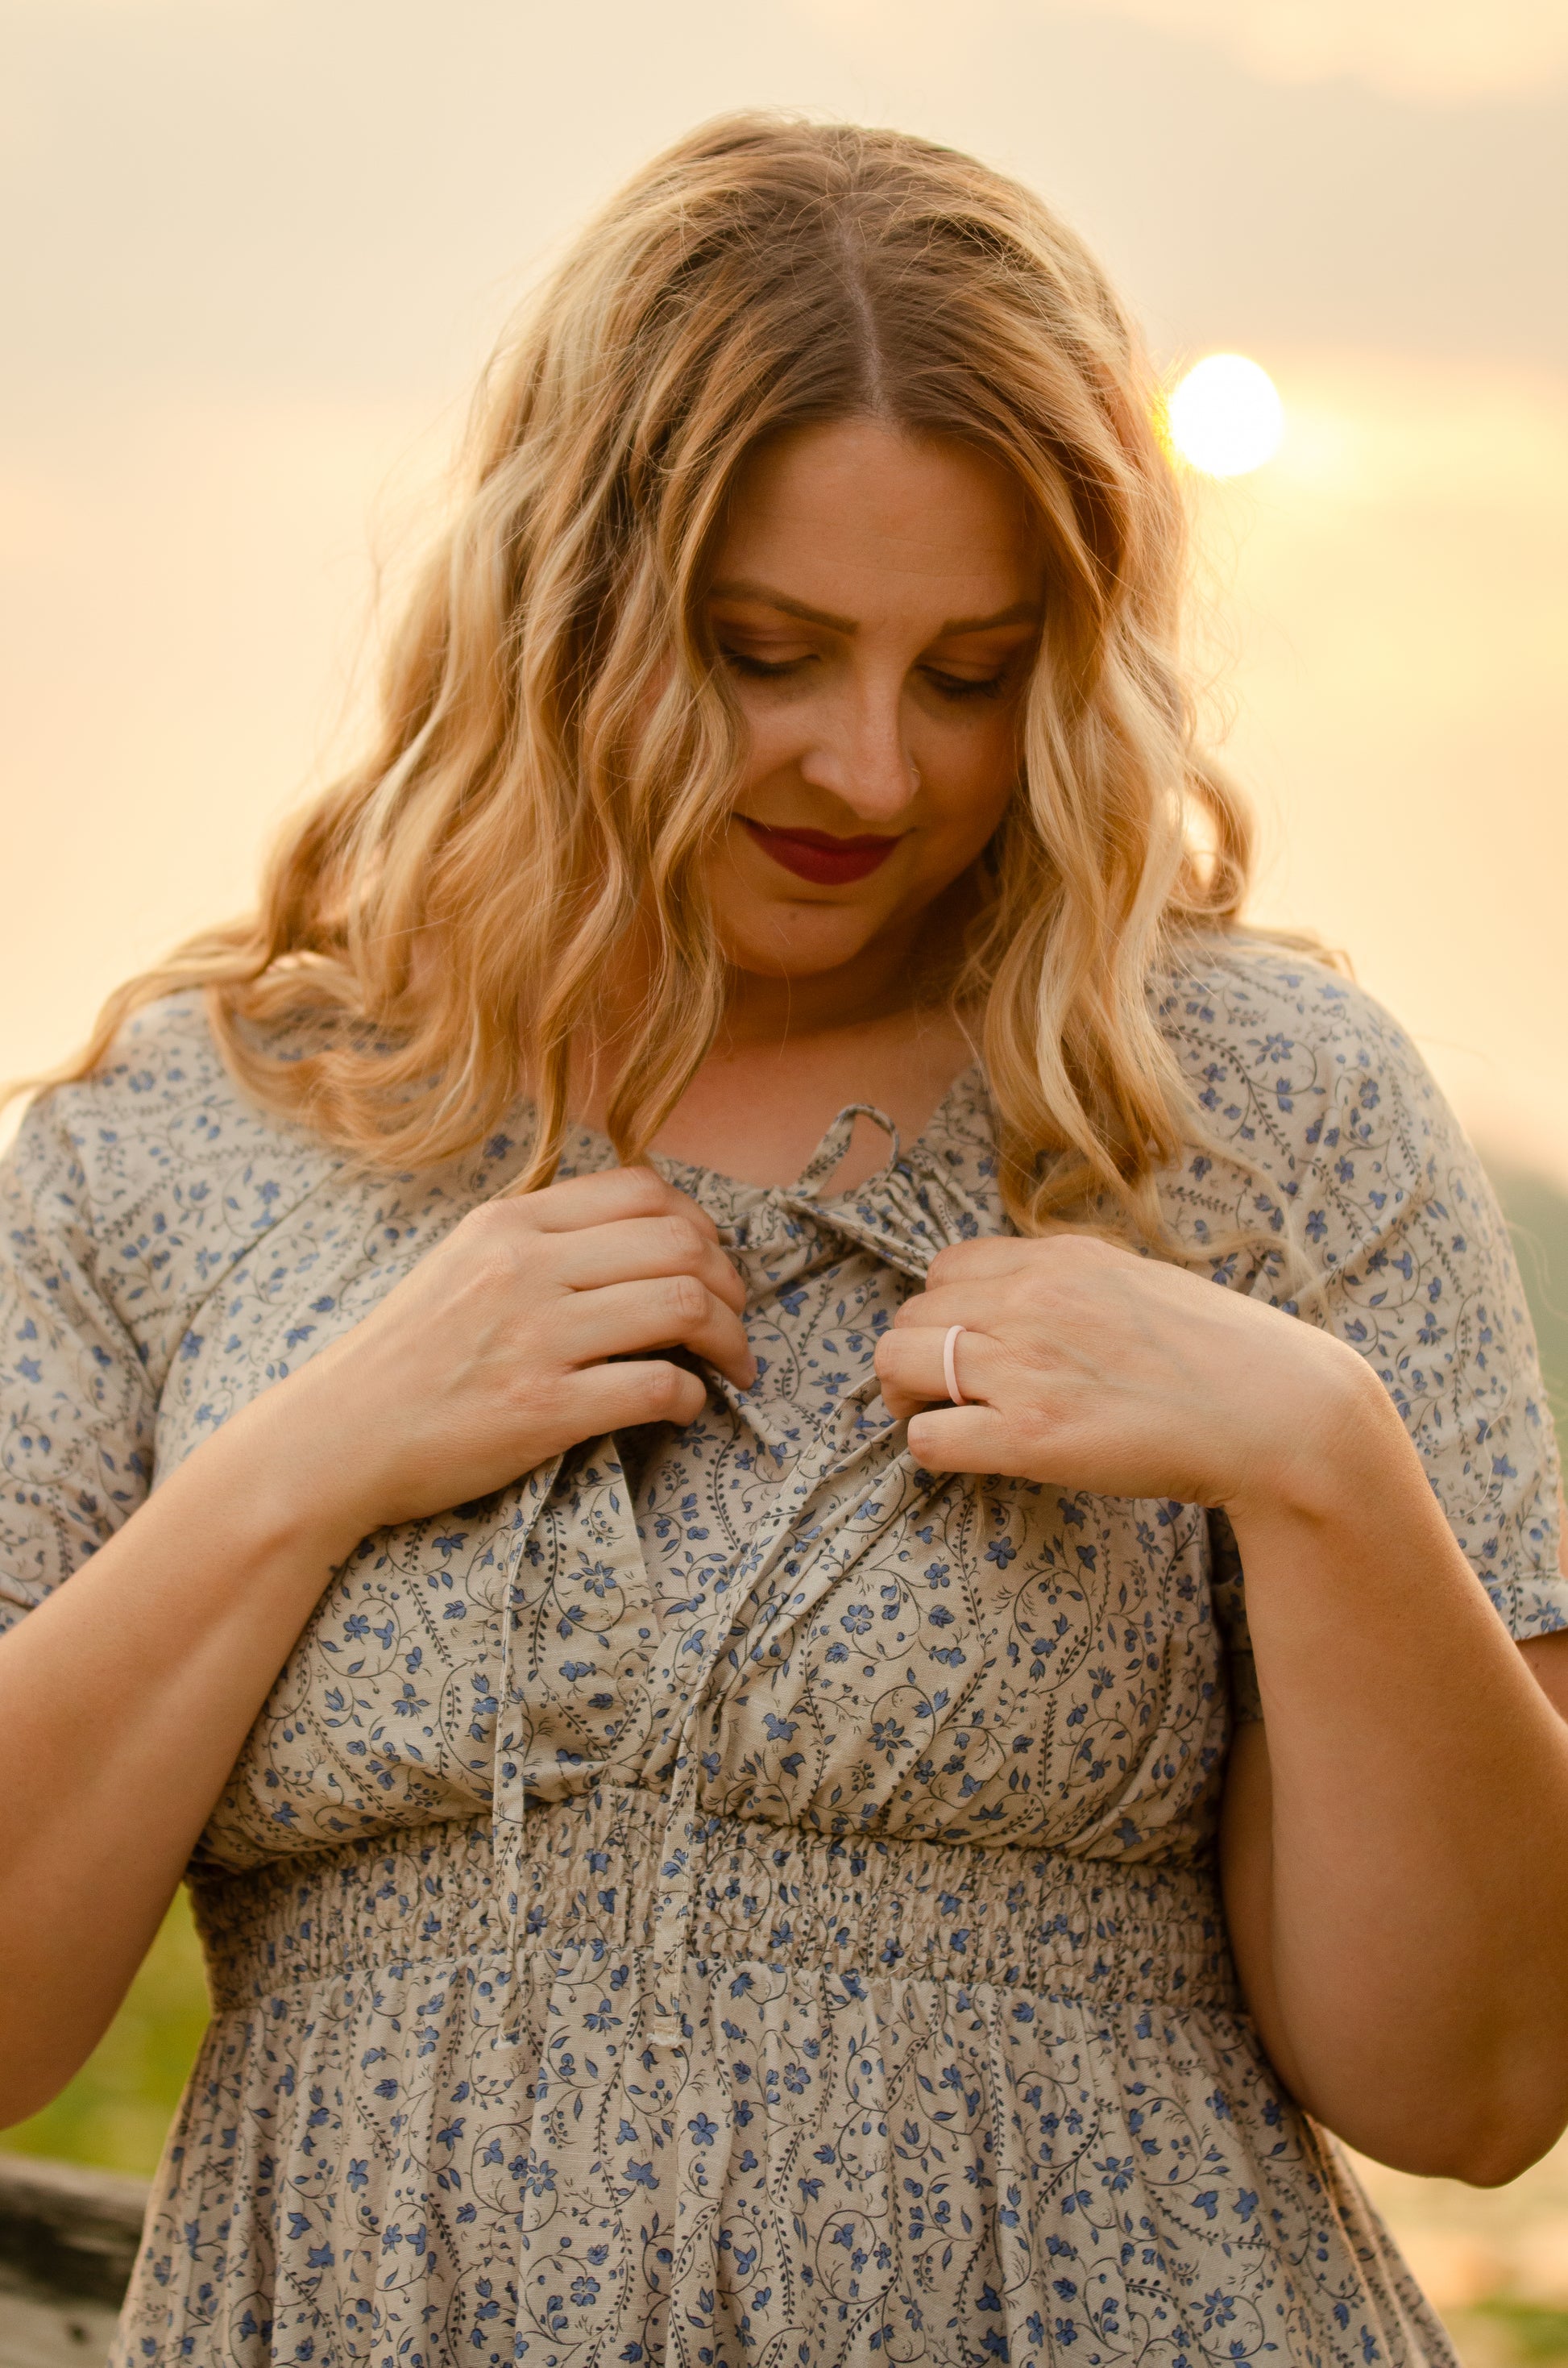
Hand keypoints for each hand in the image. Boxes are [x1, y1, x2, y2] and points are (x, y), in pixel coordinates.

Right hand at [242, 1166, 753, 1554]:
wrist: (333, 1440)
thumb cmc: (403, 1357)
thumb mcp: (461, 1263)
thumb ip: (538, 1239)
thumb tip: (638, 1234)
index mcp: (509, 1222)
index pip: (645, 1190)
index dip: (701, 1225)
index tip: (711, 1263)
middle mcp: (525, 1266)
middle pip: (681, 1244)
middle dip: (731, 1285)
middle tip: (736, 1322)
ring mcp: (535, 1337)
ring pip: (682, 1306)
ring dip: (729, 1340)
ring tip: (733, 1366)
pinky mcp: (542, 1410)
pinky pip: (657, 1387)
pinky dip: (692, 1397)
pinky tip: (685, 1408)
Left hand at [873, 1233, 1375, 1512]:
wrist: (1279, 1412)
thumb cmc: (1224, 1355)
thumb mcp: (1142, 1282)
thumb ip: (1076, 1283)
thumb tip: (1027, 1300)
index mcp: (1060, 1258)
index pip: (946, 1266)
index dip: (940, 1308)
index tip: (957, 1341)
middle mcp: (1031, 1301)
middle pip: (911, 1314)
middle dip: (912, 1353)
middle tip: (933, 1390)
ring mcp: (1025, 1367)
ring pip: (899, 1365)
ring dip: (904, 1396)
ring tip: (931, 1418)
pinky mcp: (1029, 1437)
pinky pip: (929, 1438)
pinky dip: (931, 1447)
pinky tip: (964, 1455)